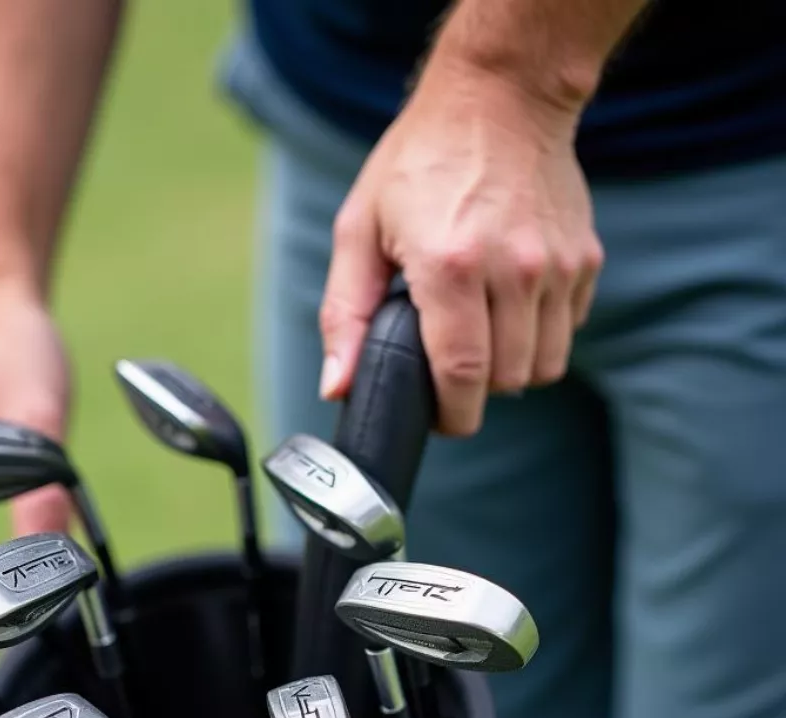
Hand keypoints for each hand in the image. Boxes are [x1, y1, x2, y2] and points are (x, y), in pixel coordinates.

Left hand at [318, 61, 603, 435]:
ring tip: (481, 340)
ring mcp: (555, 265)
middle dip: (476, 391)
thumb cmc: (418, 163)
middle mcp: (512, 270)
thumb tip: (336, 387)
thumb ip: (344, 316)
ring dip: (511, 369)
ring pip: (544, 365)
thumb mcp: (359, 230)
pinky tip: (510, 307)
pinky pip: (566, 331)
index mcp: (450, 267)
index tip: (440, 418)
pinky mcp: (584, 257)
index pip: (463, 376)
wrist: (500, 97)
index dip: (452, 415)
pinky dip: (540, 336)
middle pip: (505, 380)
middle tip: (450, 371)